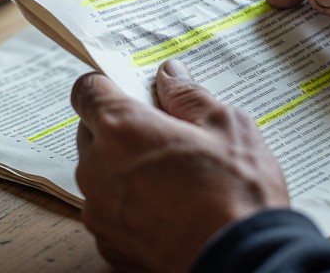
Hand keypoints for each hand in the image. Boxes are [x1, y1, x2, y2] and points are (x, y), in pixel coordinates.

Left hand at [71, 60, 288, 272]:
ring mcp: (100, 211)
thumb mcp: (225, 126)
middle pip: (90, 132)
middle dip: (118, 128)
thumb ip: (188, 96)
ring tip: (169, 175)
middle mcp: (97, 169)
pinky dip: (128, 205)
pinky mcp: (109, 244)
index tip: (126, 89)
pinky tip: (166, 207)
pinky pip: (109, 211)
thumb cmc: (237, 193)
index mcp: (121, 129)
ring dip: (121, 168)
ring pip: (98, 174)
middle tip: (161, 133)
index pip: (85, 91)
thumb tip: (170, 76)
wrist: (244, 262)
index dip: (105, 86)